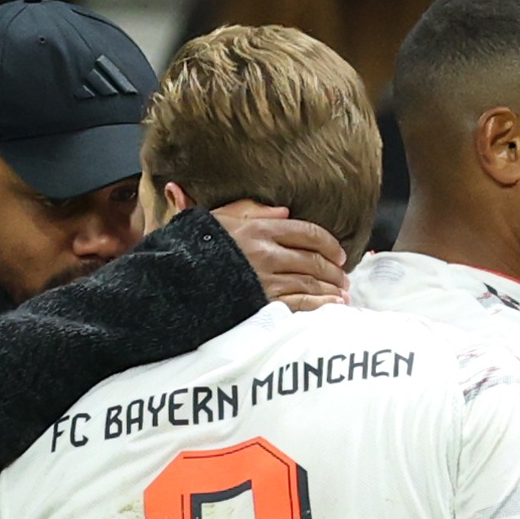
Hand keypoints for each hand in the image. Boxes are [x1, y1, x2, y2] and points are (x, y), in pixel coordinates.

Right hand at [211, 200, 348, 311]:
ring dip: (331, 289)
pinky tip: (332, 306)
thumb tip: (285, 212)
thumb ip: (255, 212)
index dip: (329, 244)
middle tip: (344, 276)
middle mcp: (266, 254)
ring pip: (310, 283)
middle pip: (314, 260)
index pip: (308, 233)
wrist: (175, 280)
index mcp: (260, 230)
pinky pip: (300, 304)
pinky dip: (320, 305)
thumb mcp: (223, 219)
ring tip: (342, 293)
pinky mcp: (262, 304)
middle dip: (334, 270)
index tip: (339, 253)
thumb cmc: (198, 248)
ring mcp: (266, 281)